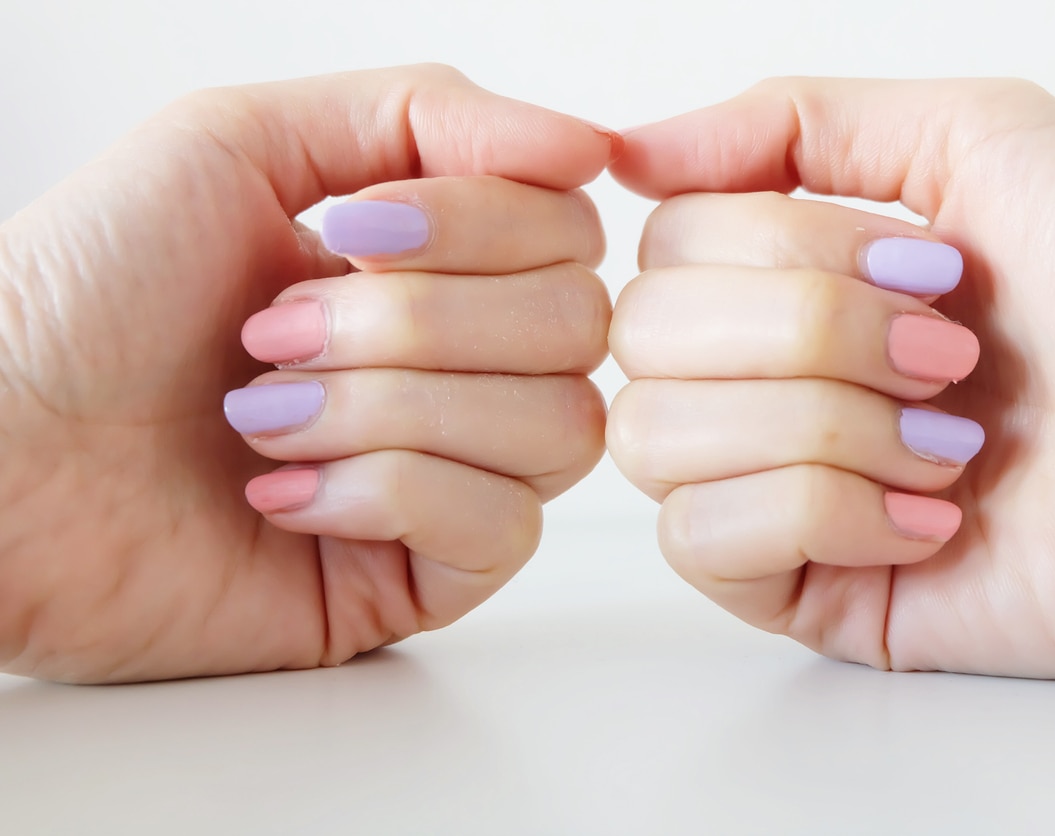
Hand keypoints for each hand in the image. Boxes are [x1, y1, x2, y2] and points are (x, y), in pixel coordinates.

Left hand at [0, 65, 614, 682]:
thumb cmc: (86, 294)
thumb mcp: (242, 141)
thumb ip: (425, 114)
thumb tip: (589, 147)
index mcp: (433, 269)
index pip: (568, 234)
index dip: (480, 225)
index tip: (353, 229)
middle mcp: (460, 370)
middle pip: (578, 327)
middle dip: (420, 322)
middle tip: (279, 332)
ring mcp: (451, 475)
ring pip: (556, 427)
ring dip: (395, 406)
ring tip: (264, 417)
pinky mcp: (424, 578)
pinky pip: (502, 526)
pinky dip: (388, 493)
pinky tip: (284, 497)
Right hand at [608, 78, 1054, 677]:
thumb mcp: (974, 137)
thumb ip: (791, 122)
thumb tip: (626, 155)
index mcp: (791, 281)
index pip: (665, 248)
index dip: (783, 250)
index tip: (925, 270)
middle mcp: (766, 380)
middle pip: (643, 337)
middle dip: (809, 333)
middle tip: (948, 355)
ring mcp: (772, 487)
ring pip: (654, 438)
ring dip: (819, 423)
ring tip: (945, 443)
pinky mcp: (798, 589)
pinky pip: (703, 541)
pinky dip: (820, 512)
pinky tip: (929, 521)